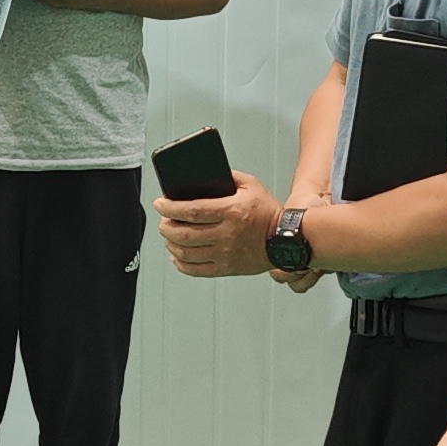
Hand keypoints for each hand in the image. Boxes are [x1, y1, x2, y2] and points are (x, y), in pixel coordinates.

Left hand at [157, 173, 288, 280]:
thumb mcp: (251, 185)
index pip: (191, 211)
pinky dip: (181, 264)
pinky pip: (196, 270)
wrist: (287, 239)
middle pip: (184, 234)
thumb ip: (228, 176)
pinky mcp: (227, 268)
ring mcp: (225, 254)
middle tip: (163, 221)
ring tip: (169, 236)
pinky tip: (177, 257)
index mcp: (230, 211)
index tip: (159, 204)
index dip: (170, 208)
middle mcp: (226, 234)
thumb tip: (205, 174)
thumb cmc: (269, 212)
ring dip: (171, 244)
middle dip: (166, 227)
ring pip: (186, 253)